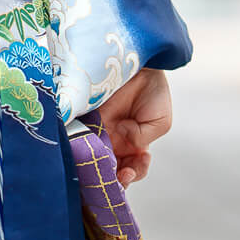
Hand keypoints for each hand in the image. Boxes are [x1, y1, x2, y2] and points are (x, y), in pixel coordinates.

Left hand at [93, 67, 171, 188]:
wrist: (138, 62)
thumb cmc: (153, 91)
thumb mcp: (160, 121)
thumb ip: (143, 138)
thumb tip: (126, 142)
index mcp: (135, 144)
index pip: (132, 169)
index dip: (132, 175)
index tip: (130, 172)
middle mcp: (115, 139)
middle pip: (110, 167)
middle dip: (110, 177)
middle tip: (112, 177)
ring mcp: (99, 127)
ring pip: (94, 155)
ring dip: (96, 164)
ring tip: (100, 165)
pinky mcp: (85, 114)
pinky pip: (80, 133)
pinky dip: (81, 143)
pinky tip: (87, 147)